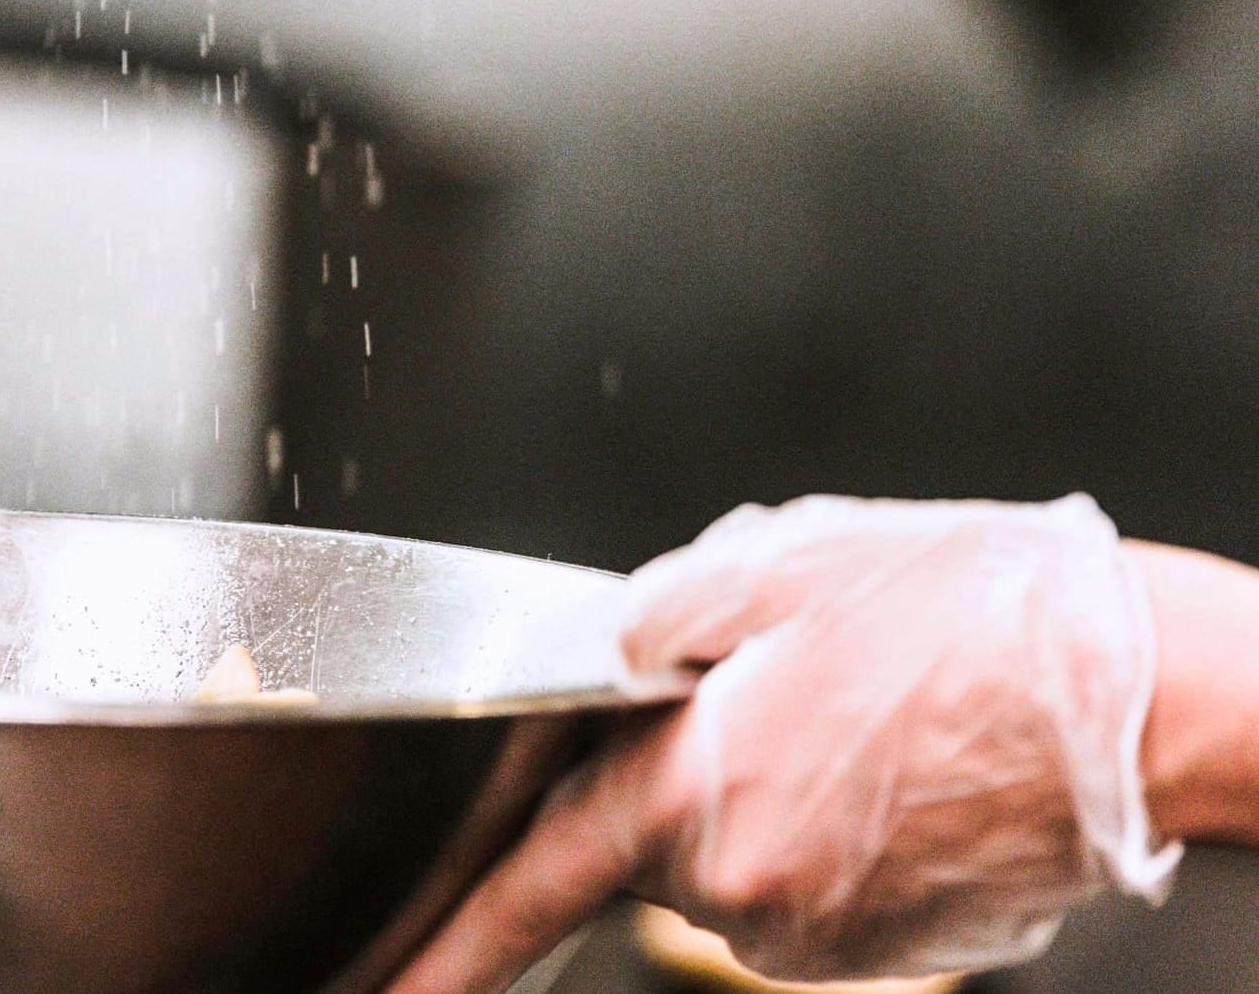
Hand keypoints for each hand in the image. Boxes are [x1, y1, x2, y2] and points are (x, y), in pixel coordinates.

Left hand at [391, 495, 1178, 993]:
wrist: (1135, 696)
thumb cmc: (969, 620)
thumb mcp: (775, 568)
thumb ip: (655, 619)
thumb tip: (612, 653)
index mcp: (694, 789)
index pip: (531, 883)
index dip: (447, 948)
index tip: (385, 991)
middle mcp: (746, 889)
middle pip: (642, 845)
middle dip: (666, 784)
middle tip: (758, 701)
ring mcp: (820, 936)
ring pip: (729, 866)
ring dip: (755, 801)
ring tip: (846, 718)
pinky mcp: (883, 953)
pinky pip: (801, 891)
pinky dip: (814, 833)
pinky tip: (879, 764)